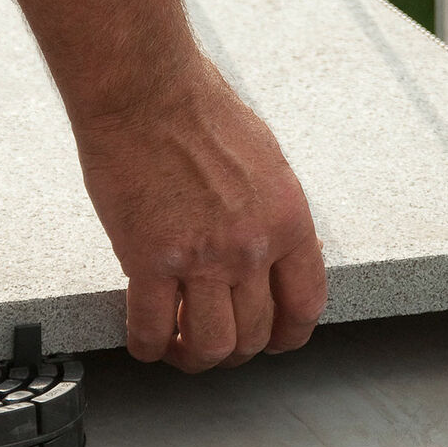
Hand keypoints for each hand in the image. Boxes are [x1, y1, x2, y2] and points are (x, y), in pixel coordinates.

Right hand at [75, 64, 327, 371]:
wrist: (145, 88)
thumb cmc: (198, 108)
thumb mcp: (266, 160)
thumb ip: (270, 211)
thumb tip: (267, 247)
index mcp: (289, 220)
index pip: (304, 305)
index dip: (287, 336)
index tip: (272, 341)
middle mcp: (253, 247)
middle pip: (255, 334)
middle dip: (235, 351)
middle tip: (212, 343)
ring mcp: (203, 257)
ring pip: (210, 346)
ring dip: (193, 358)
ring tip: (177, 348)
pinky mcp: (149, 260)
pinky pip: (151, 328)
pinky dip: (147, 346)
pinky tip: (143, 341)